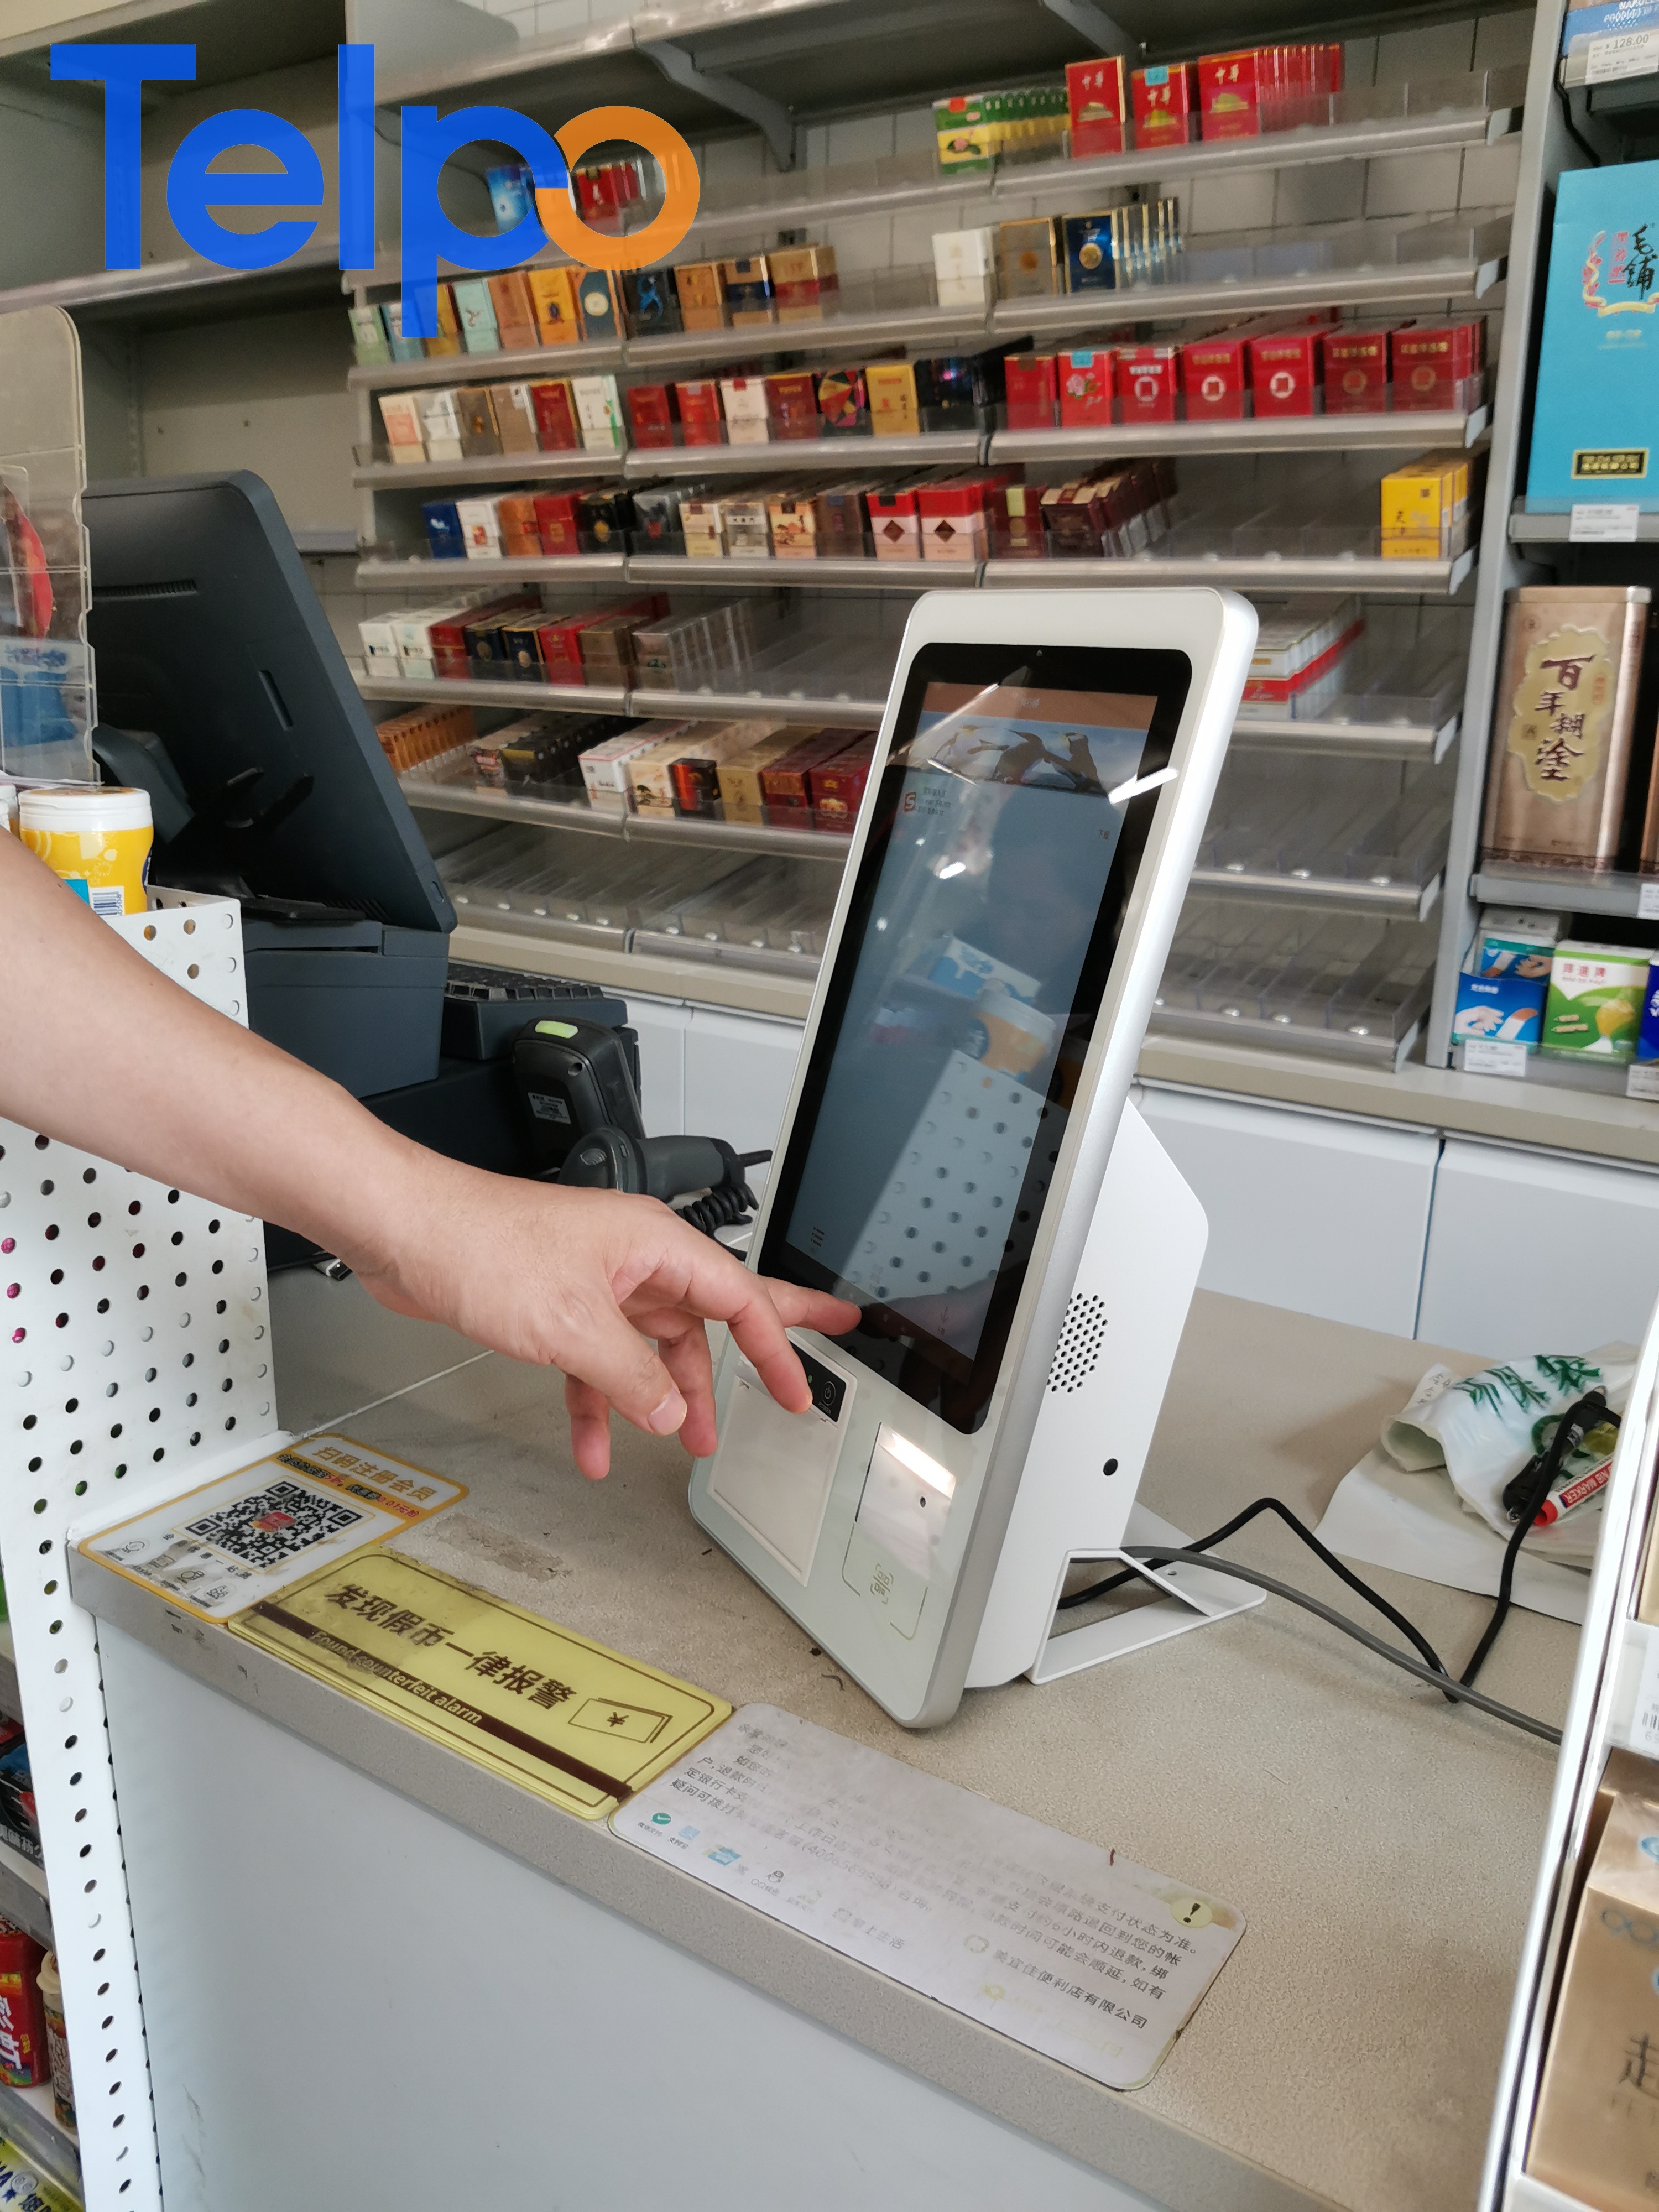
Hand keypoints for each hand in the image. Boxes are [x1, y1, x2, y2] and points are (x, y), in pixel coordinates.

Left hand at [344, 1158, 858, 1478]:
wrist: (406, 1232)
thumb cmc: (481, 1244)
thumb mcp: (573, 1326)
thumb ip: (632, 1378)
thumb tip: (671, 1415)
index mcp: (654, 1244)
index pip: (739, 1298)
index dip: (777, 1347)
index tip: (801, 1385)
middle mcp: (632, 1258)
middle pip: (709, 1316)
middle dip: (753, 1355)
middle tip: (800, 1374)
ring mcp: (595, 1281)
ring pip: (651, 1348)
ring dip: (665, 1399)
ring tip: (687, 1443)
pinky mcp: (556, 1304)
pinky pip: (598, 1362)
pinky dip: (600, 1403)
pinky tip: (595, 1445)